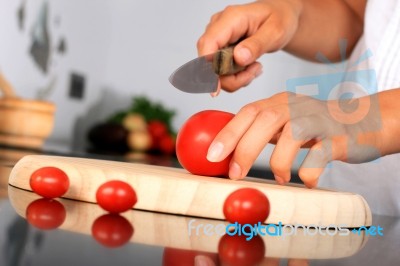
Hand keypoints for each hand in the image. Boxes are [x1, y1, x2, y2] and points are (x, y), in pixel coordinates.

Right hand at [197, 0, 302, 92]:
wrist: (280, 17)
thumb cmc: (278, 19)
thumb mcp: (275, 32)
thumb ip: (257, 45)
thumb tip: (238, 58)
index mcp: (230, 19)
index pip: (208, 44)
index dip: (208, 68)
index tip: (216, 89)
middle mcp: (218, 27)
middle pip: (208, 62)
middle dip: (229, 78)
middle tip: (252, 73)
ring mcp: (217, 38)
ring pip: (214, 70)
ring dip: (234, 78)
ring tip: (254, 68)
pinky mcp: (219, 49)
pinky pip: (220, 70)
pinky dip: (234, 76)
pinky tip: (249, 68)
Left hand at [206, 91, 383, 187]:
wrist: (360, 122)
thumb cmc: (313, 127)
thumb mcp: (283, 122)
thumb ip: (258, 131)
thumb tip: (225, 153)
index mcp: (278, 102)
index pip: (247, 111)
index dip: (228, 133)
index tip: (212, 156)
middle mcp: (296, 106)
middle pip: (265, 119)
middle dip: (245, 149)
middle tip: (235, 174)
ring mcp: (319, 120)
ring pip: (292, 135)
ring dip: (279, 162)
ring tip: (280, 177)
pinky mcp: (338, 138)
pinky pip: (321, 155)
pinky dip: (309, 173)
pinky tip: (307, 181)